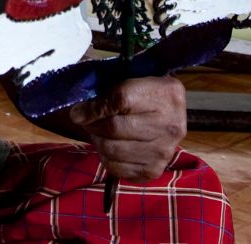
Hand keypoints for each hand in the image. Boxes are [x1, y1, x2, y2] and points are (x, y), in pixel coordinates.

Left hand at [68, 76, 186, 182]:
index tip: (78, 110)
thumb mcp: (131, 80)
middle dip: (92, 124)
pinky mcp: (153, 170)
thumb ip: (107, 88)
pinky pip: (116, 168)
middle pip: (114, 127)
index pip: (121, 98)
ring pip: (112, 149)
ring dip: (97, 140)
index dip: (94, 106)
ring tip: (100, 132)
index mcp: (168, 92)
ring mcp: (165, 151)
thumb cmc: (142, 93)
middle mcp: (172, 124)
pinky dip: (105, 157)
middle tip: (87, 121)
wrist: (165, 117)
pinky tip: (111, 146)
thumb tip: (78, 112)